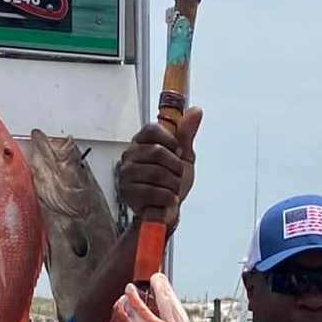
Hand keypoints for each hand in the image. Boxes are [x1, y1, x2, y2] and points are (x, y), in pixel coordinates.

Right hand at [117, 107, 203, 225]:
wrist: (166, 210)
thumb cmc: (171, 182)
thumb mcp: (184, 156)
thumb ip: (187, 134)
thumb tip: (196, 111)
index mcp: (141, 142)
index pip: (152, 129)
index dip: (170, 141)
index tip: (178, 152)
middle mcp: (129, 155)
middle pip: (157, 152)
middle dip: (175, 167)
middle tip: (177, 176)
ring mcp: (126, 174)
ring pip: (156, 173)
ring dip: (172, 184)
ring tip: (173, 189)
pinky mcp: (126, 193)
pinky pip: (152, 191)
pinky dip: (166, 197)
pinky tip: (167, 199)